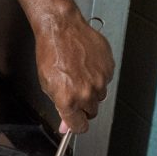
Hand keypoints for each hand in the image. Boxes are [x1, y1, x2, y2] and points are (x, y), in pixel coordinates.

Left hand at [33, 14, 113, 133]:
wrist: (61, 28)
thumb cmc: (50, 52)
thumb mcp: (47, 84)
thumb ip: (59, 106)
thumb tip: (65, 124)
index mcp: (69, 100)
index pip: (79, 126)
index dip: (75, 125)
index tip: (74, 121)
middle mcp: (87, 92)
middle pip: (91, 112)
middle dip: (83, 106)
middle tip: (73, 91)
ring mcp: (101, 80)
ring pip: (100, 96)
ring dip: (91, 90)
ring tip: (79, 73)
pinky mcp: (109, 68)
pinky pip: (106, 80)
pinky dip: (98, 75)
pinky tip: (86, 65)